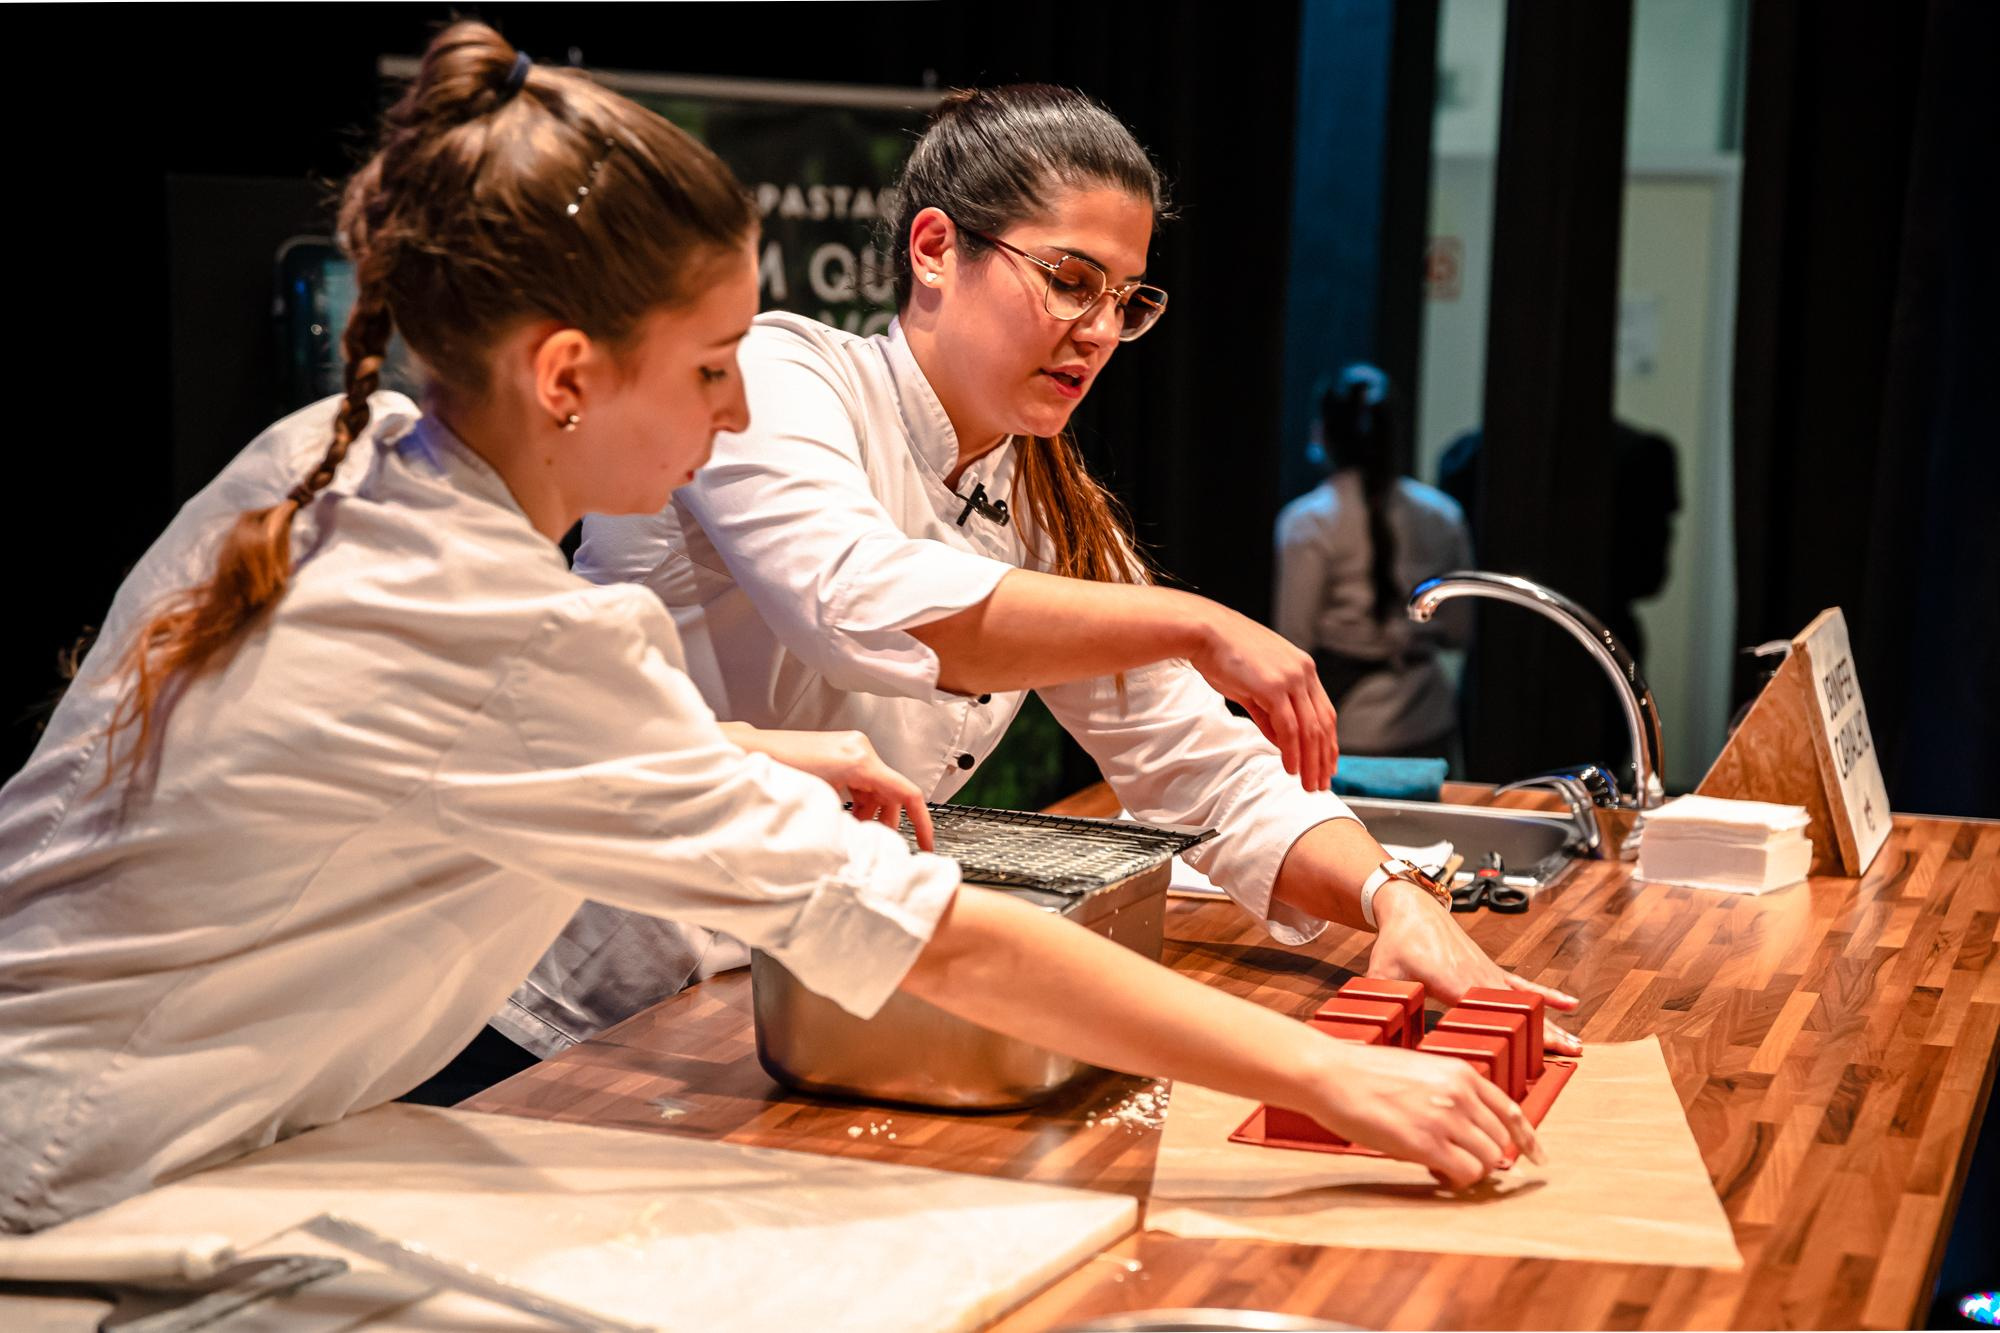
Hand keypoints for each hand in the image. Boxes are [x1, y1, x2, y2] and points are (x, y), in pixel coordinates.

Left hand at [733, 727, 935, 851]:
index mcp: (861, 759)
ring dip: (870, 812)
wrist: (752, 750)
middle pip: (892, 793)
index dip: (922, 821)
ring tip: (853, 830)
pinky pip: (863, 780)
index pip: (907, 792)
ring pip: (877, 788)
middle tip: (875, 843)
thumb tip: (866, 842)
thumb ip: (851, 818)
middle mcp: (860, 749)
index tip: (928, 843)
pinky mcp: (841, 752)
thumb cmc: (777, 768)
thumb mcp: (820, 799)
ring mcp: (851, 748)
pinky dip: (859, 800)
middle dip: (887, 821)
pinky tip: (844, 814)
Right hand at [1184, 602, 1338, 792]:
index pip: (1325, 712)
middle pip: (1323, 724)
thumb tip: (1283, 743)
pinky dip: (1292, 751)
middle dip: (1323, 758)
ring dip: (1310, 761)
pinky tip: (1290, 768)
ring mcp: (1290, 678)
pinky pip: (1289, 728)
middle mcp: (1303, 672)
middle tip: (1321, 783)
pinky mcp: (1273, 687)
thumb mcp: (1254, 686)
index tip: (1327, 765)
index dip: (1328, 742)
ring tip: (1308, 784)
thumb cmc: (1224, 655)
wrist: (1204, 632)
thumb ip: (1271, 715)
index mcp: (1303, 668)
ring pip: (1310, 729)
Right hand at [1305, 1038, 1545, 1187]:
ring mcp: (1445, 1119)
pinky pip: (1463, 1173)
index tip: (1537, 1157)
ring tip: (1440, 1165)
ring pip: (1485, 1161)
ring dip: (1468, 1170)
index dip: (1528, 1139)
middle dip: (1484, 1158)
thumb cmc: (1364, 1073)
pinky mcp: (1426, 1143)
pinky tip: (1435, 1172)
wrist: (1331, 1074)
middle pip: (1499, 1142)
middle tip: (1459, 1163)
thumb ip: (1449, 1093)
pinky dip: (1455, 1180)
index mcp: (1461, 1072)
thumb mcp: (1419, 1070)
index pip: (1511, 1111)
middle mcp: (1460, 1094)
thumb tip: (1467, 1129)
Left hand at [1366, 882, 1582, 1054]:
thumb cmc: (1395, 941)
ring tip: (1575, 1043)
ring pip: (1525, 1001)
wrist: (1408, 905)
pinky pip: (1521, 983)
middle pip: (1517, 1011)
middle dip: (1544, 1033)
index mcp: (1454, 983)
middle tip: (1571, 1055)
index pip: (1488, 1016)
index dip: (1510, 1034)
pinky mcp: (1488, 966)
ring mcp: (1487, 971)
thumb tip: (1376, 1031)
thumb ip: (1384, 1003)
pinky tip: (1568, 1004)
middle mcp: (1477, 978)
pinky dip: (1544, 995)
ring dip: (1550, 1021)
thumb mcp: (1383, 975)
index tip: (1530, 1052)